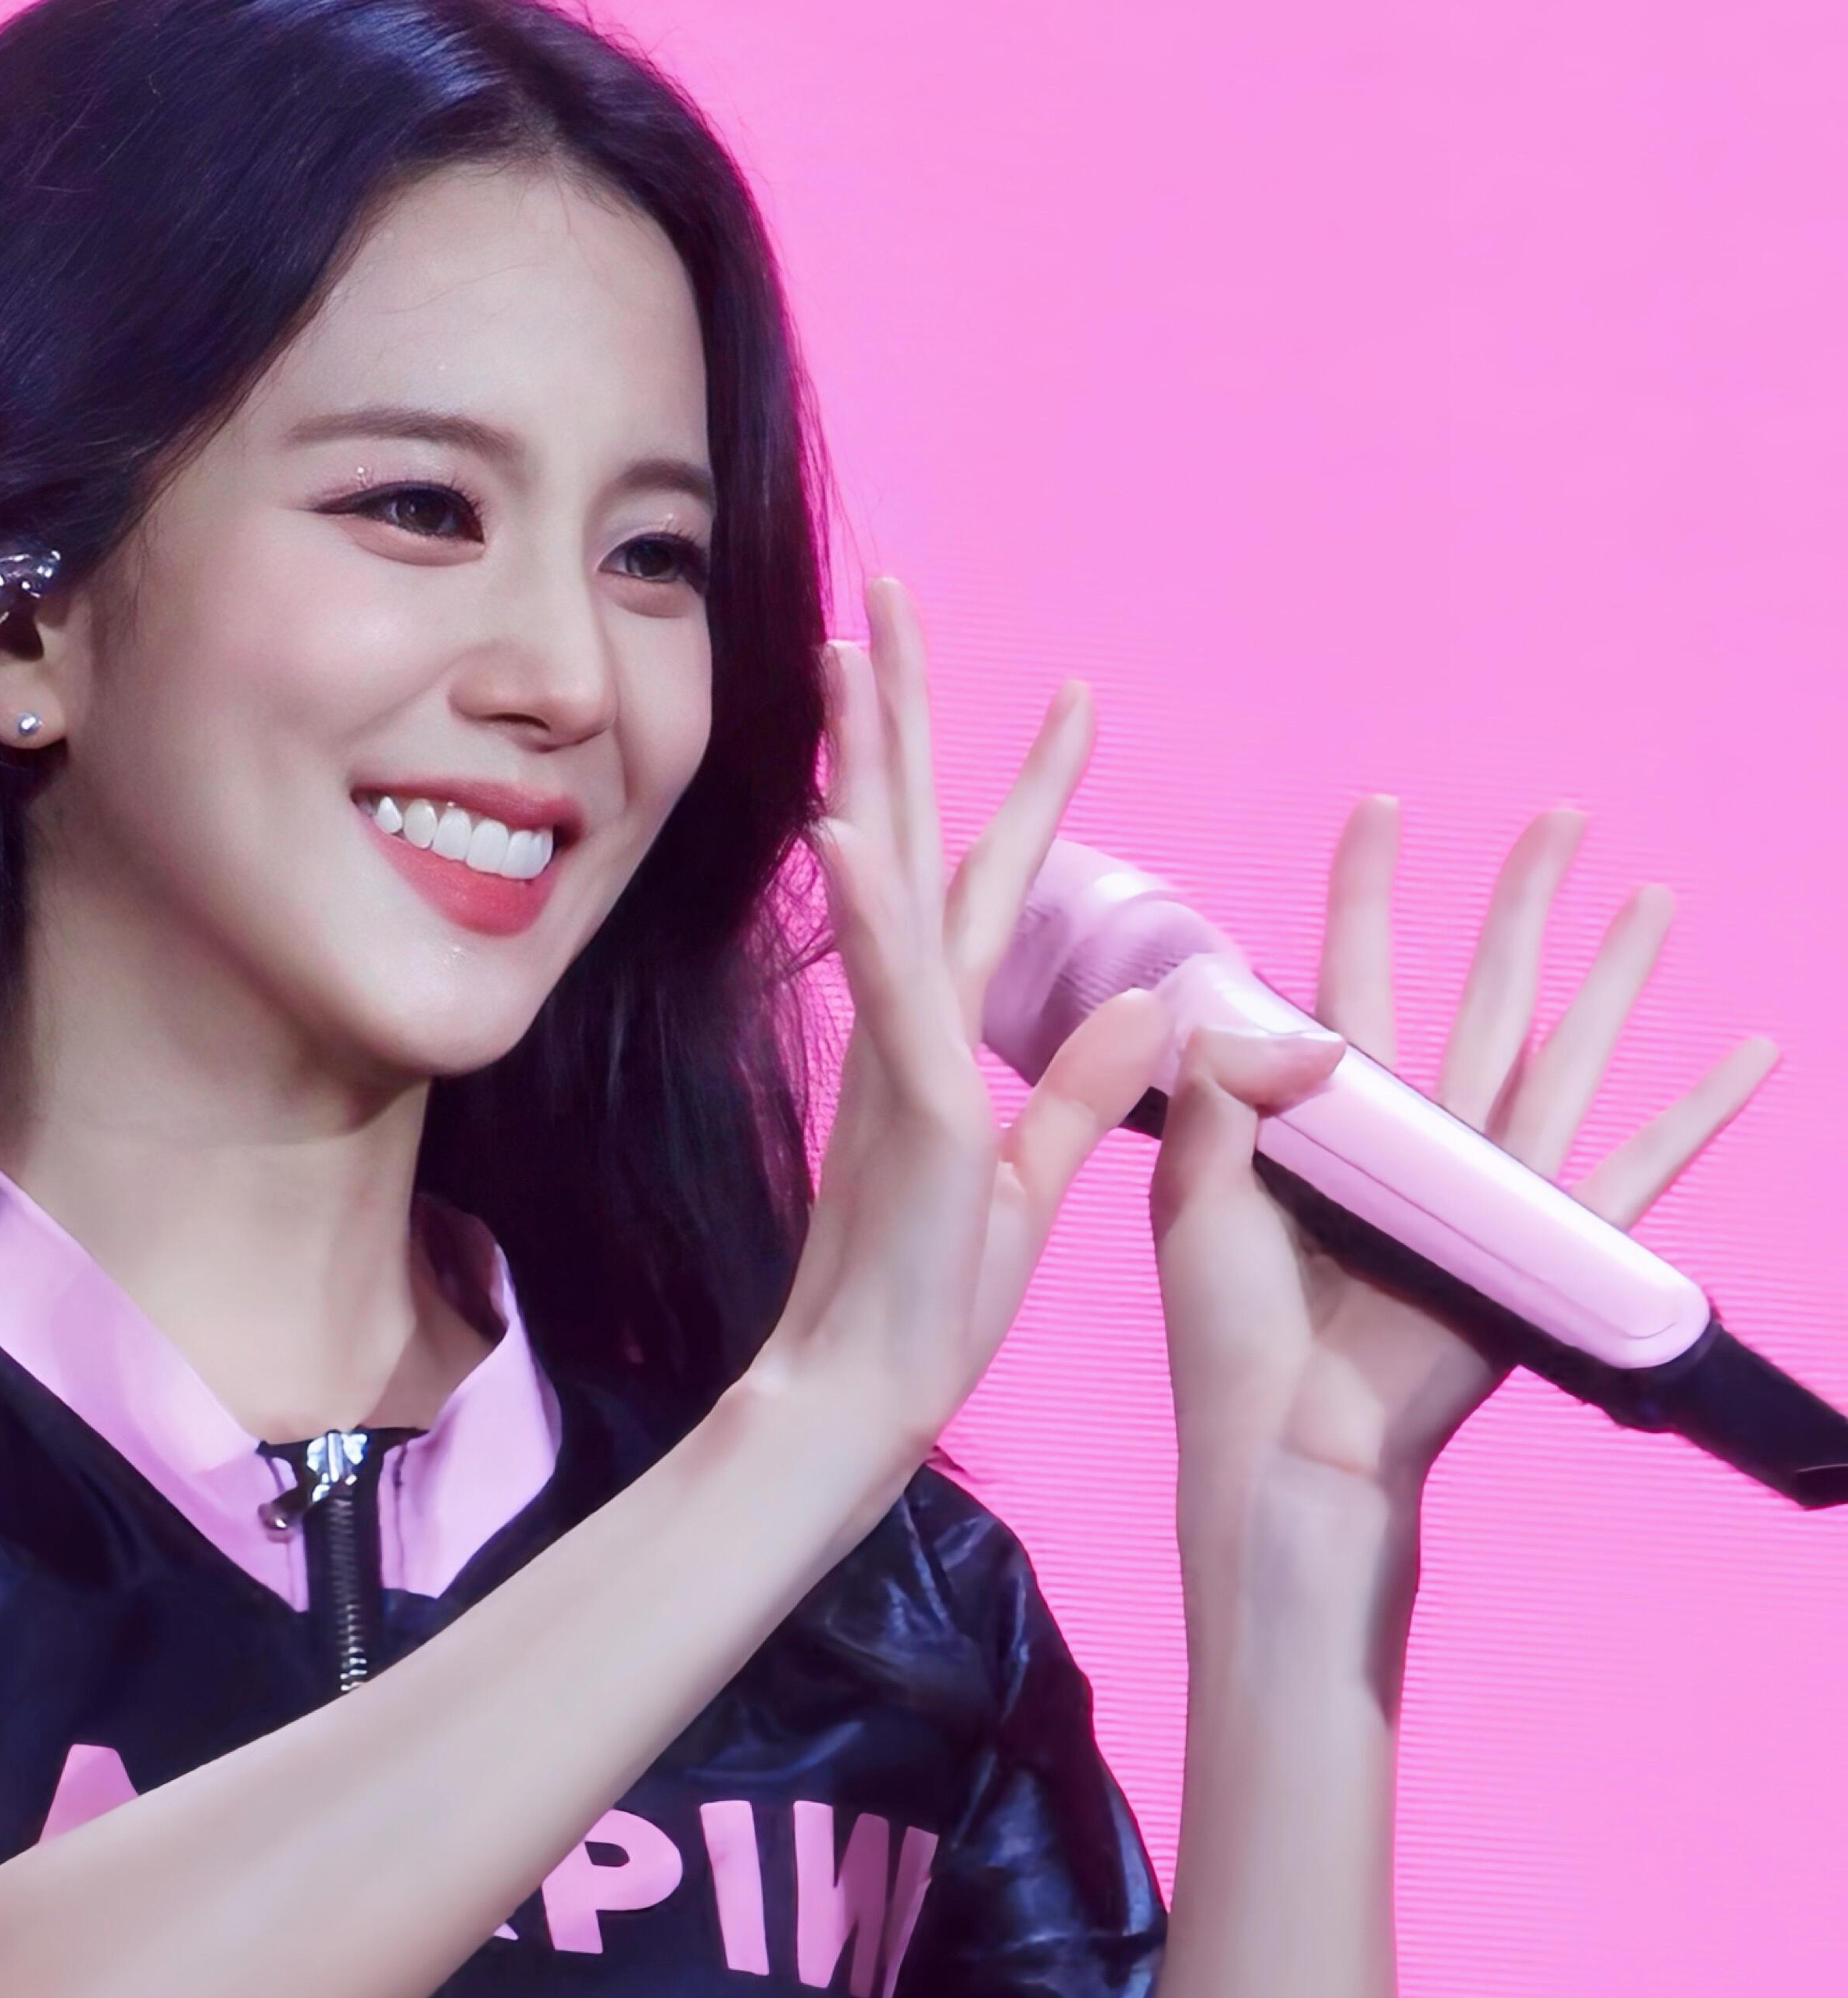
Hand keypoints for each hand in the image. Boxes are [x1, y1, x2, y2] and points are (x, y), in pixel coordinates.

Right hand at [777, 575, 1180, 1451]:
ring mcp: (896, 1058)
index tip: (1072, 695)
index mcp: (942, 1043)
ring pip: (882, 878)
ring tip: (852, 651)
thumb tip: (1152, 1002)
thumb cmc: (929, 1314)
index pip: (989, 886)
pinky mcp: (904, 1107)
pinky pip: (883, 989)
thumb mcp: (1035, 1187)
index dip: (1027, 788)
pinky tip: (846, 825)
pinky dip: (866, 906)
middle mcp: (907, 1028)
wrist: (862, 1400)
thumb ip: (1084, 1088)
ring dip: (866, 761)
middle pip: (908, 836)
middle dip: (899, 714)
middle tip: (880, 597)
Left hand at [1151, 794, 1781, 1519]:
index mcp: (1332, 1119)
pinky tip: (1751, 1054)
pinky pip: (1634, 1171)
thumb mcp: (1193, 1189)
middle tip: (1560, 816)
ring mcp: (1489, 1189)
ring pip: (1569, 1053)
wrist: (1286, 1439)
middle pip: (1487, 991)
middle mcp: (1423, 1138)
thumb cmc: (1230, 1333)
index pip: (1354, 977)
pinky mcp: (1539, 1246)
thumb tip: (1307, 1022)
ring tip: (1655, 899)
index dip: (1367, 894)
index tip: (1381, 809)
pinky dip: (1698, 1115)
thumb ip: (1223, 1085)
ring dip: (1617, 977)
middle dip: (1522, 902)